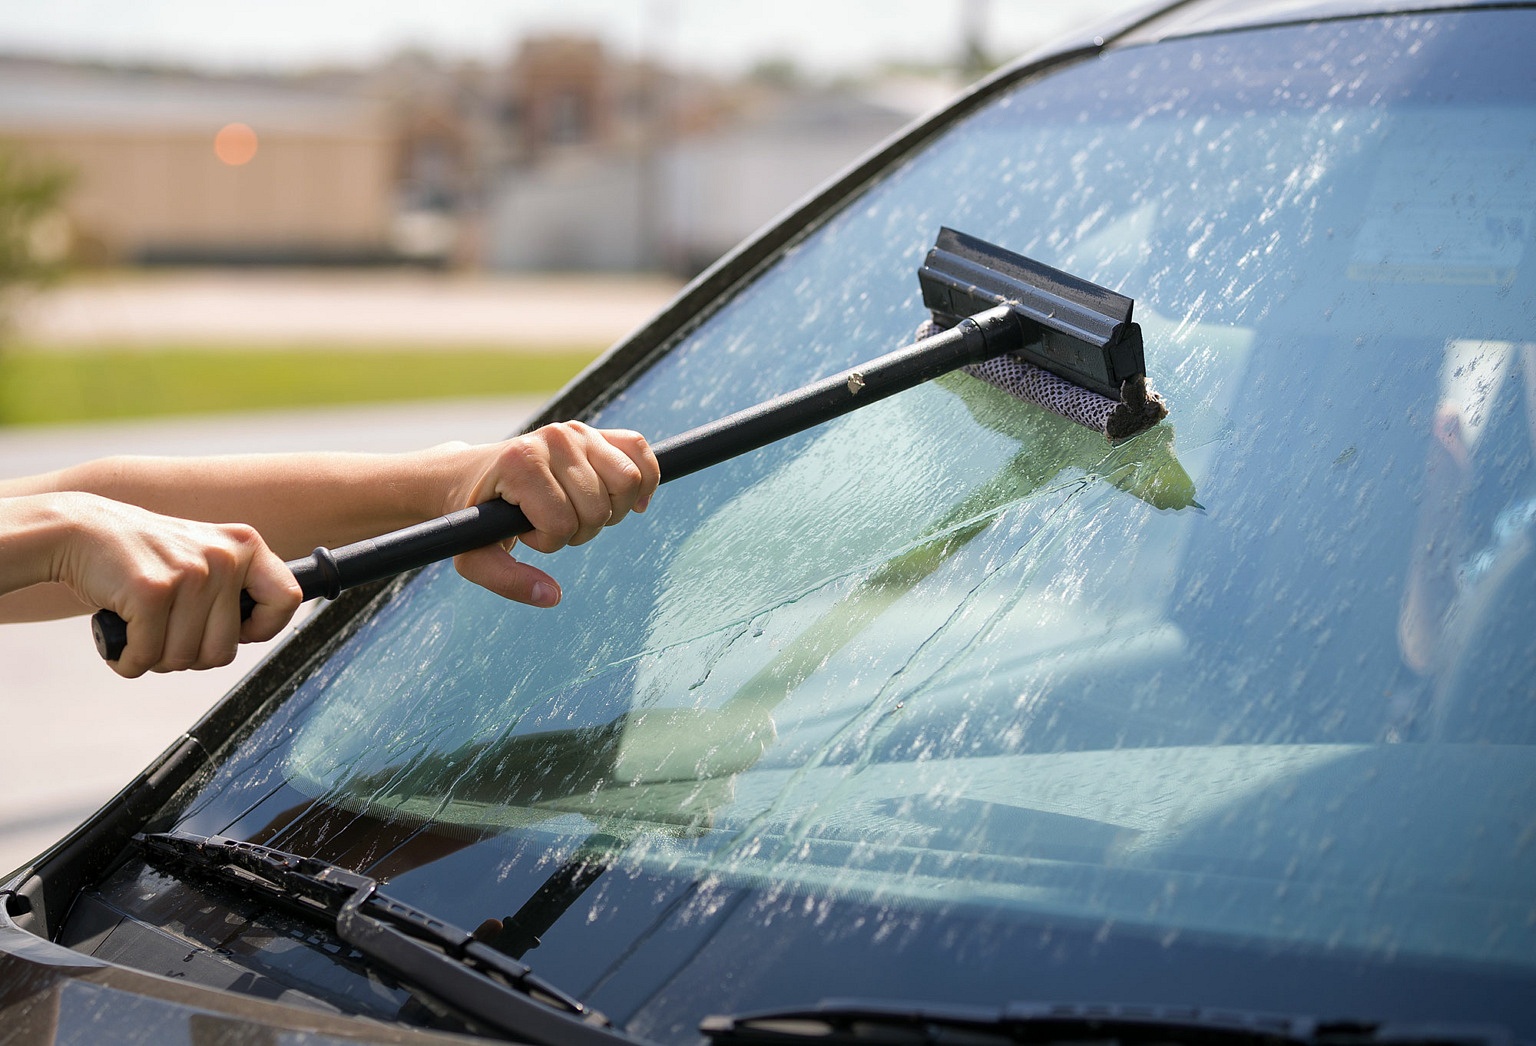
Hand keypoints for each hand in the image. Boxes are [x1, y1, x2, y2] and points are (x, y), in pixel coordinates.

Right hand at [52, 493, 302, 676]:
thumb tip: (257, 632)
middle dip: (190, 656)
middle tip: (166, 633)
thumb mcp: (204, 555)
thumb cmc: (145, 555)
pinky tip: (120, 636)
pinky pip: (147, 656)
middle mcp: (224, 557)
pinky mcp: (151, 591)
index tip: (236, 631)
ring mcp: (189, 573)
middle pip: (224, 650)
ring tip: (142, 628)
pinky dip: (128, 660)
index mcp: (245, 546)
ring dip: (156, 658)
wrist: (81, 530)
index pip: (287, 599)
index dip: (262, 629)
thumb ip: (234, 587)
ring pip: (184, 658)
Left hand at [451, 423, 659, 606]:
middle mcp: (553, 439)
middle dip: (582, 530)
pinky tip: (629, 502)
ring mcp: (577, 431)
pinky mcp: (595, 432)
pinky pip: (639, 450)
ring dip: (612, 511)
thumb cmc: (473, 516)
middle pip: (600, 506)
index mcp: (521, 463)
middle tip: (554, 525)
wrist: (470, 475)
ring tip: (581, 512)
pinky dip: (645, 479)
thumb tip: (552, 596)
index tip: (525, 533)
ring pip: (629, 481)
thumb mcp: (473, 556)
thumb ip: (507, 580)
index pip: (562, 521)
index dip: (549, 542)